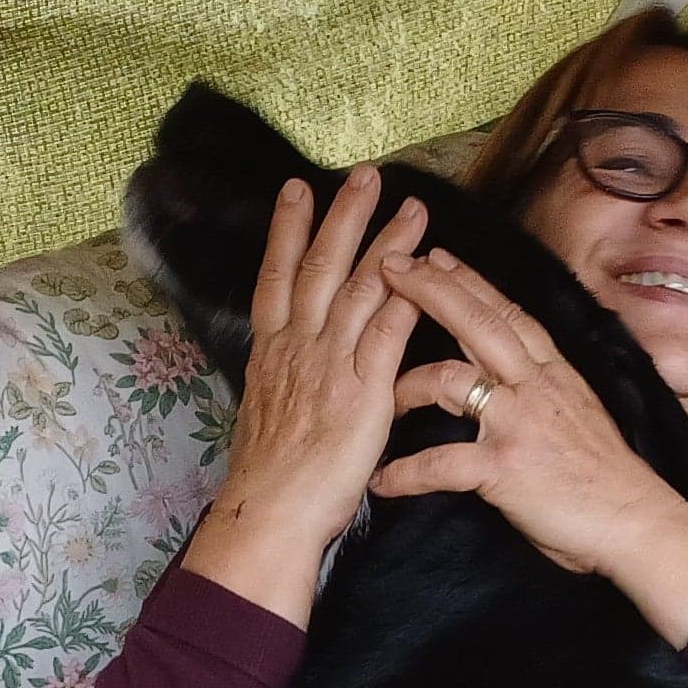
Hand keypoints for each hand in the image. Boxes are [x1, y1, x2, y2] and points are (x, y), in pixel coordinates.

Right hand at [183, 167, 426, 626]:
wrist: (270, 511)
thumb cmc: (268, 480)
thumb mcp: (264, 416)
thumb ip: (281, 383)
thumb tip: (286, 372)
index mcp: (272, 353)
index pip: (278, 278)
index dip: (287, 231)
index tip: (296, 190)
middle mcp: (297, 348)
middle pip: (320, 268)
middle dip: (342, 217)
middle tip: (365, 175)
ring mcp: (329, 367)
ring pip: (358, 291)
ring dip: (386, 245)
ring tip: (410, 209)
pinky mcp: (361, 394)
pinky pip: (384, 337)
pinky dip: (402, 301)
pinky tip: (422, 274)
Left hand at [370, 248, 687, 644]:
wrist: (635, 522)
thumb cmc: (609, 480)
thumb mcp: (581, 414)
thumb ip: (547, 391)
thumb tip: (523, 381)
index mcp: (553, 372)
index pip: (506, 312)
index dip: (467, 280)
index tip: (435, 255)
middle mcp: (534, 386)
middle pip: (475, 322)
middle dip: (428, 290)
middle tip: (388, 268)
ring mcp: (517, 424)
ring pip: (449, 379)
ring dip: (406, 384)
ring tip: (378, 394)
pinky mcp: (503, 469)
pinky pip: (440, 463)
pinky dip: (406, 473)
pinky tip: (382, 481)